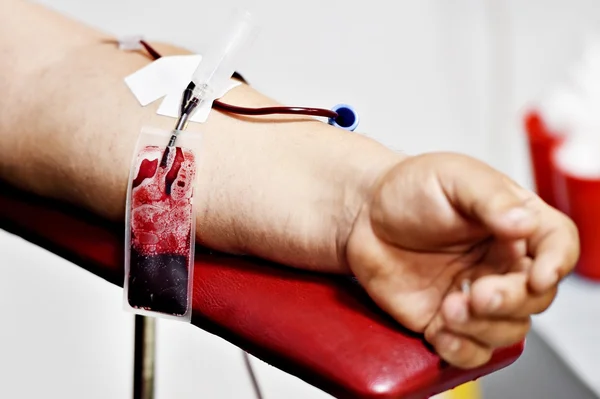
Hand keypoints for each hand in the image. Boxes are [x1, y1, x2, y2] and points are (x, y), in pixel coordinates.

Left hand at [345, 152, 578, 367]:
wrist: (363, 215)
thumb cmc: (410, 189)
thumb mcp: (453, 177)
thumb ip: (490, 198)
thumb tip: (523, 223)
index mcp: (514, 224)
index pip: (557, 246)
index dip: (557, 264)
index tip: (539, 275)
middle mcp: (501, 263)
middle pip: (535, 297)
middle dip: (510, 301)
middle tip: (478, 294)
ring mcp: (475, 294)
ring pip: (506, 330)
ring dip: (483, 327)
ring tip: (448, 308)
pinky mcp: (446, 319)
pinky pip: (470, 349)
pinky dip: (461, 349)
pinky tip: (441, 331)